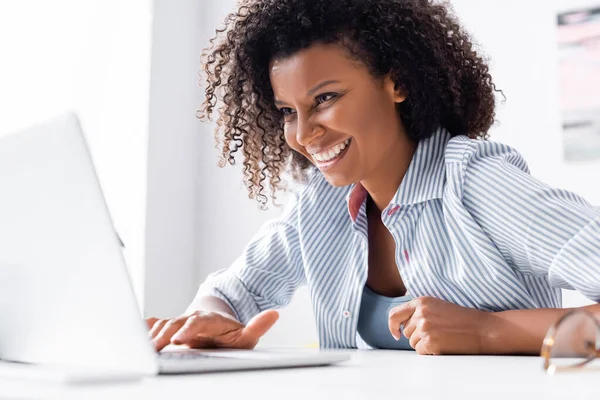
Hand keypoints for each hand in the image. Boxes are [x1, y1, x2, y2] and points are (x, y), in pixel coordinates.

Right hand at [146, 309, 278, 351]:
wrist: (218, 326)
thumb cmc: (231, 335)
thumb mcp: (247, 335)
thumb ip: (258, 326)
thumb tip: (274, 314)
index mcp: (209, 320)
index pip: (198, 322)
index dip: (188, 330)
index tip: (179, 340)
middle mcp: (191, 319)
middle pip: (175, 323)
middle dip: (164, 335)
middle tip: (155, 348)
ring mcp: (179, 322)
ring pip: (163, 325)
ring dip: (152, 335)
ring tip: (143, 348)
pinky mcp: (170, 327)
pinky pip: (154, 324)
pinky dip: (144, 327)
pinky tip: (133, 331)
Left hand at [388, 296, 488, 354]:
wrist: (482, 329)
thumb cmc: (462, 319)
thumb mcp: (437, 306)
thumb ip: (419, 311)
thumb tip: (399, 325)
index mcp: (421, 301)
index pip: (394, 314)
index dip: (392, 326)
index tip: (396, 333)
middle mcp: (420, 313)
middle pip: (406, 331)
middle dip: (418, 335)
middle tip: (438, 333)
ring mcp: (424, 327)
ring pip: (413, 343)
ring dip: (425, 344)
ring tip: (442, 338)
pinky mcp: (429, 341)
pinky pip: (420, 351)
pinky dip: (430, 352)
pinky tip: (443, 345)